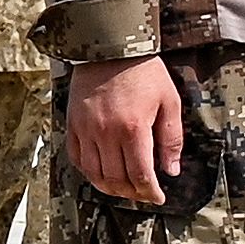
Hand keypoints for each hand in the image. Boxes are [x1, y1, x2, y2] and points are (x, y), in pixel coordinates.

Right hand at [63, 58, 187, 203]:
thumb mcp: (169, 101)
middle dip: (132, 193)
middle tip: (143, 194)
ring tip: (123, 188)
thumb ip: (171, 138)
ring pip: (94, 174)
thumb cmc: (143, 72)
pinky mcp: (73, 124)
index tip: (158, 197)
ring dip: (110, 187)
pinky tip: (101, 173)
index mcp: (133, 128)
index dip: (150, 192)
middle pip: (116, 180)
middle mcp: (106, 133)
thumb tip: (171, 170)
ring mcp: (86, 130)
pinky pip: (77, 158)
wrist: (110, 46)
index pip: (140, 175)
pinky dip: (89, 172)